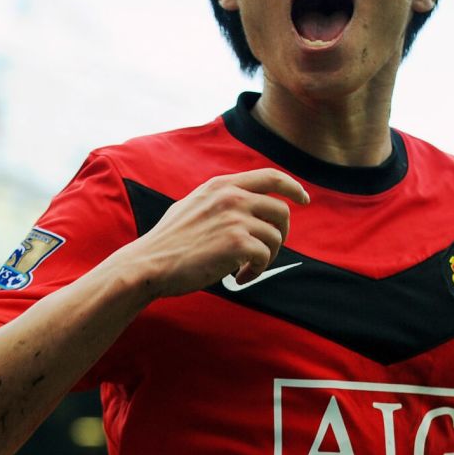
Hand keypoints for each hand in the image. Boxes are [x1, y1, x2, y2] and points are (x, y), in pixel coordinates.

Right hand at [124, 168, 308, 298]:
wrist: (149, 263)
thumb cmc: (168, 242)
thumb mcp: (192, 205)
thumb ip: (219, 200)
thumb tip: (243, 201)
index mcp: (221, 185)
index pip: (270, 176)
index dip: (293, 187)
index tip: (304, 199)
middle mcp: (231, 196)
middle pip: (281, 210)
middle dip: (281, 234)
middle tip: (266, 252)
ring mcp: (235, 218)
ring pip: (276, 236)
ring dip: (267, 258)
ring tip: (246, 269)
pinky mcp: (236, 243)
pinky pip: (265, 257)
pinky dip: (257, 271)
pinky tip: (239, 278)